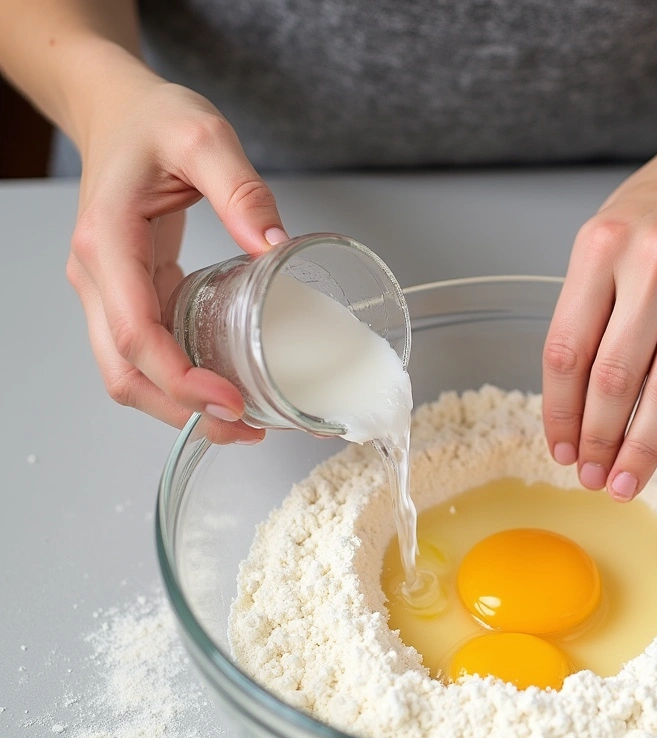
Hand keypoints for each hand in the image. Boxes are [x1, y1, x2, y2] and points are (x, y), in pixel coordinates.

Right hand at [66, 62, 286, 442]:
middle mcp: (99, 278)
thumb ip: (241, 188)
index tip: (232, 402)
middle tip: (247, 427)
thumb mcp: (203, 136)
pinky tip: (229, 389)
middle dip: (182, 412)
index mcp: (108, 243)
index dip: (179, 379)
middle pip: (125, 373)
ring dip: (182, 408)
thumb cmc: (151, 121)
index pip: (133, 332)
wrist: (117, 111)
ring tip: (246, 422)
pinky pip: (149, 355)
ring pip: (131, 374)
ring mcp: (109, 293)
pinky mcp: (131, 298)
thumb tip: (277, 248)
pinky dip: (184, 383)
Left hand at [542, 99, 656, 499]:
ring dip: (644, 447)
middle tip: (592, 479)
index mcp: (602, 248)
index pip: (567, 351)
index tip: (559, 450)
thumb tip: (576, 405)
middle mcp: (656, 261)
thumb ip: (588, 310)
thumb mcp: (608, 239)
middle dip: (599, 441)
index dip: (559, 413)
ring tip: (626, 482)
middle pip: (616, 377)